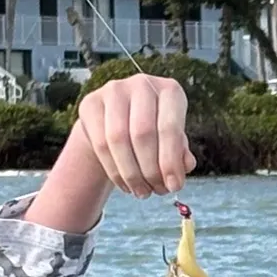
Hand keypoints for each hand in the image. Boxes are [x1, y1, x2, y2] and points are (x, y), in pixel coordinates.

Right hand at [74, 73, 194, 197]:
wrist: (118, 119)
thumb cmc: (156, 131)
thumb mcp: (174, 140)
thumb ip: (182, 153)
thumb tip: (186, 166)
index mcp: (170, 90)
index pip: (169, 128)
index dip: (171, 161)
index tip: (175, 187)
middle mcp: (142, 84)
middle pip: (142, 134)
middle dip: (151, 170)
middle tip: (157, 192)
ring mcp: (113, 90)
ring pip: (117, 140)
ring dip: (132, 174)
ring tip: (142, 193)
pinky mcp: (90, 103)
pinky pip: (100, 144)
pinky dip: (114, 171)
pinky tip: (126, 185)